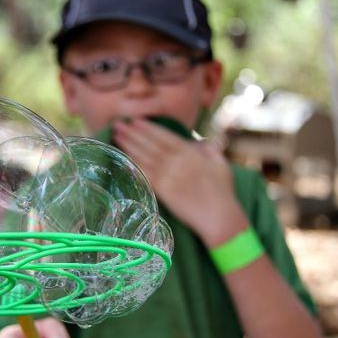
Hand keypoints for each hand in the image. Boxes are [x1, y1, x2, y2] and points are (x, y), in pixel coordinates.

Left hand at [112, 118, 247, 246]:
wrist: (219, 216)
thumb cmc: (222, 191)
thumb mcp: (220, 163)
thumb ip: (208, 149)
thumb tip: (196, 141)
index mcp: (190, 153)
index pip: (164, 136)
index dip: (148, 128)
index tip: (135, 120)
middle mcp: (177, 162)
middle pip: (150, 144)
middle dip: (133, 133)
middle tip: (118, 123)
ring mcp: (168, 176)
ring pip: (144, 157)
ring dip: (129, 145)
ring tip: (116, 136)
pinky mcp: (163, 191)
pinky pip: (144, 174)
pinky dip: (133, 164)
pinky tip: (122, 158)